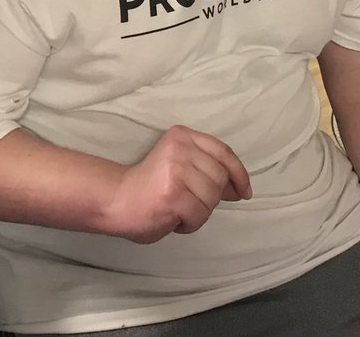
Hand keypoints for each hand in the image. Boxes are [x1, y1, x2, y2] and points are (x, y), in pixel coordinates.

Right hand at [104, 125, 250, 244]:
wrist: (115, 200)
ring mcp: (177, 170)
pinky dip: (189, 224)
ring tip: (177, 209)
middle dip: (210, 198)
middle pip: (220, 177)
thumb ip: (207, 171)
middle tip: (187, 202)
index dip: (239, 173)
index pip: (223, 151)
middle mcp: (181, 148)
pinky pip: (199, 216)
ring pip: (212, 198)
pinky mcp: (173, 194)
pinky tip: (172, 218)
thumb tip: (240, 189)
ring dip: (199, 212)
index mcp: (182, 135)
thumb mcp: (180, 166)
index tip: (244, 191)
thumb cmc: (149, 187)